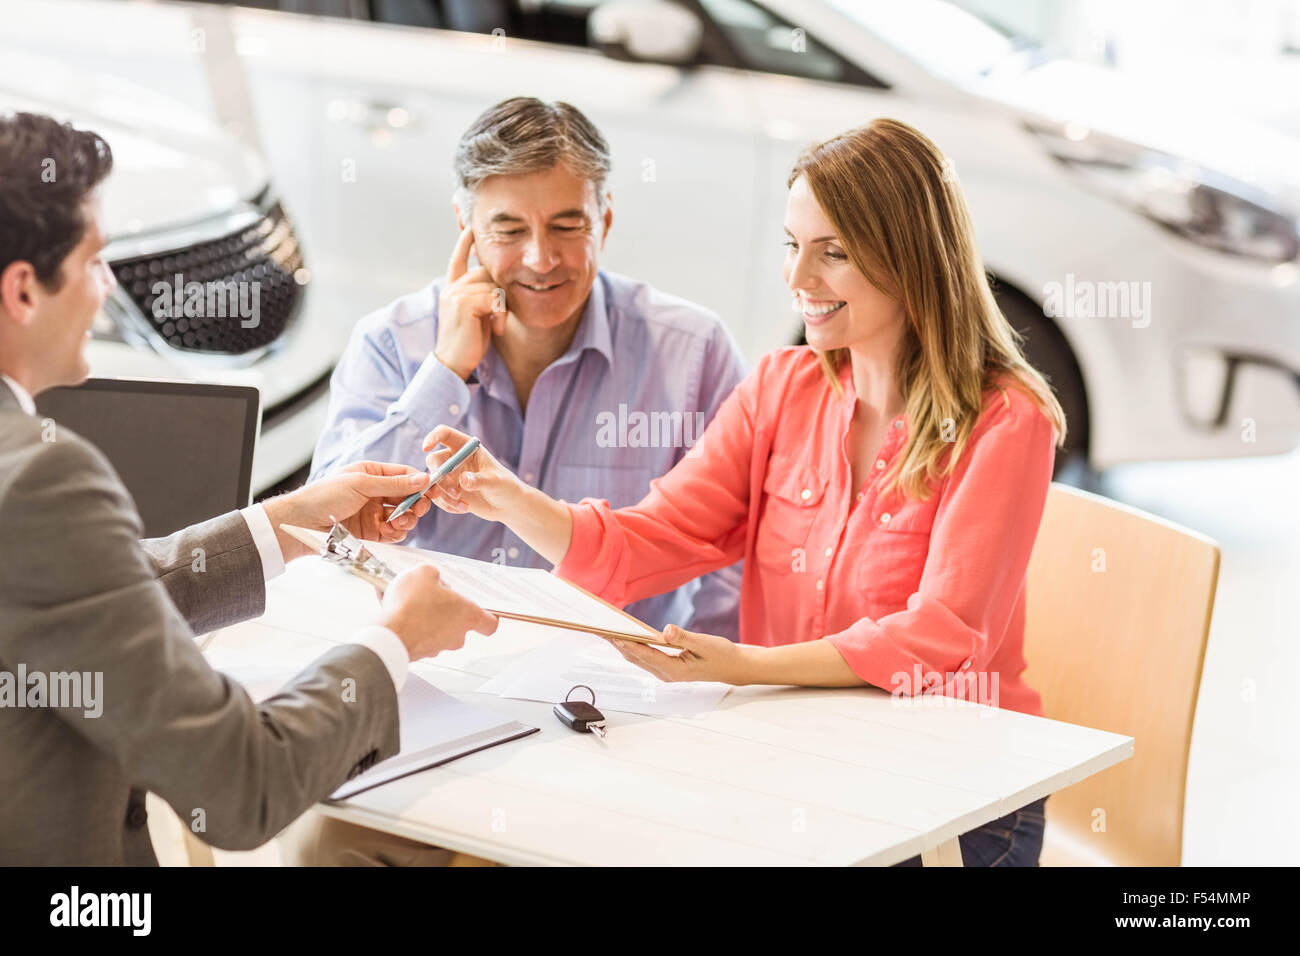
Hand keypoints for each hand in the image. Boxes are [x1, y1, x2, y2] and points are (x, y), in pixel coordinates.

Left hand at [264, 461, 434, 561]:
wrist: (302, 523)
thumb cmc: (324, 495)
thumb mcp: (361, 483)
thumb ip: (393, 484)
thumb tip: (423, 479)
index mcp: (372, 474)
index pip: (404, 475)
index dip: (420, 482)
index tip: (433, 489)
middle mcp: (376, 493)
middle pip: (408, 497)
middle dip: (416, 503)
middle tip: (419, 509)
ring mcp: (374, 514)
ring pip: (404, 516)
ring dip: (407, 519)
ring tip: (400, 522)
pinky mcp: (372, 533)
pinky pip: (394, 533)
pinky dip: (397, 532)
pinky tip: (391, 531)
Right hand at [380, 564, 498, 659]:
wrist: (389, 634)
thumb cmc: (411, 606)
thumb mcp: (425, 573)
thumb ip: (434, 575)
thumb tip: (432, 580)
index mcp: (467, 615)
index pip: (489, 623)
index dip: (486, 616)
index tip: (482, 611)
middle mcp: (456, 636)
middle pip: (459, 622)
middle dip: (445, 609)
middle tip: (431, 596)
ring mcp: (437, 647)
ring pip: (436, 629)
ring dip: (425, 617)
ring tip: (407, 601)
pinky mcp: (418, 653)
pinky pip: (417, 635)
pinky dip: (409, 625)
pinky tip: (395, 611)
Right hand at [421, 425, 526, 522]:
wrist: (506, 505)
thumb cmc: (505, 486)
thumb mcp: (496, 482)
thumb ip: (479, 480)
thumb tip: (463, 479)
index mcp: (466, 447)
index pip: (445, 434)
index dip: (433, 437)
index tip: (426, 448)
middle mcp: (455, 459)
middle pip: (433, 461)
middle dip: (440, 478)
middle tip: (455, 493)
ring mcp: (450, 475)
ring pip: (433, 482)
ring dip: (444, 496)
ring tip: (464, 505)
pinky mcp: (448, 491)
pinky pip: (438, 497)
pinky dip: (448, 505)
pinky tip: (464, 508)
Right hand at [434, 226, 513, 380]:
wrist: (453, 364)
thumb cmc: (468, 344)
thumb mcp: (477, 316)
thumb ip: (482, 297)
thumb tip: (498, 283)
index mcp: (452, 290)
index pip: (457, 260)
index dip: (464, 244)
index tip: (470, 228)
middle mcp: (451, 288)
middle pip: (486, 272)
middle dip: (500, 291)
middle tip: (501, 317)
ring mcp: (455, 294)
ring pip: (493, 285)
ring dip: (503, 307)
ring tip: (498, 326)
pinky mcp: (463, 303)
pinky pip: (494, 297)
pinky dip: (502, 314)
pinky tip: (497, 329)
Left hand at [606, 624, 757, 685]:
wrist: (732, 667)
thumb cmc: (721, 655)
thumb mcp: (705, 644)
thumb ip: (684, 637)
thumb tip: (667, 630)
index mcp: (674, 670)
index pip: (644, 654)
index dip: (626, 643)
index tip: (611, 633)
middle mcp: (665, 674)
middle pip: (635, 657)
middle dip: (616, 643)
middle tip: (599, 629)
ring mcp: (664, 672)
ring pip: (637, 657)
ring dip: (621, 644)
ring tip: (605, 630)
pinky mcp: (666, 667)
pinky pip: (644, 656)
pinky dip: (632, 646)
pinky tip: (624, 636)